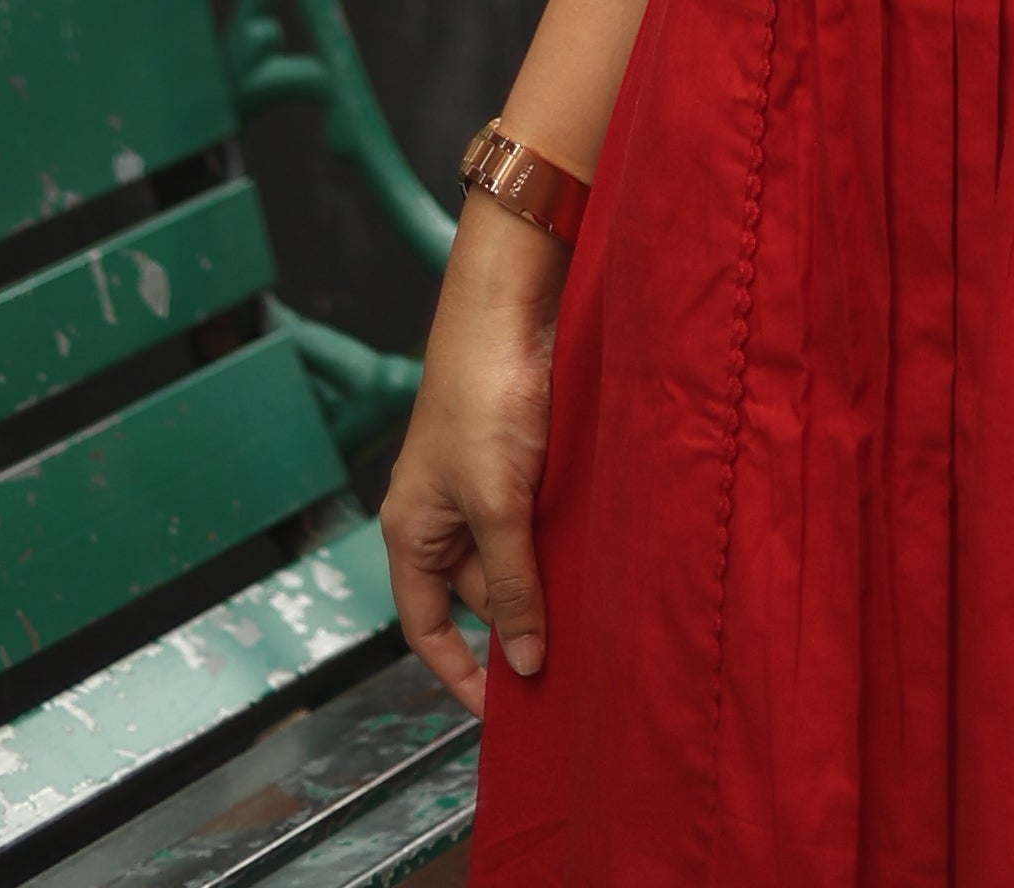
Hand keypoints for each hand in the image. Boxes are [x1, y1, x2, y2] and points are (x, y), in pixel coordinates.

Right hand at [380, 203, 561, 711]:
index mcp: (412, 530)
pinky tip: (601, 551)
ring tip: (596, 606)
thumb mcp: (498, 504)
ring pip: (516, 553)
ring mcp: (482, 482)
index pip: (426, 626)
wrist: (512, 303)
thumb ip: (515, 584)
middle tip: (576, 654)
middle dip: (521, 619)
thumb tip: (525, 665)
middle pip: (480, 593)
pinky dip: (565, 536)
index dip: (458, 672)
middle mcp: (441, 512)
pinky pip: (540, 516)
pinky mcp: (519, 455)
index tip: (502, 711)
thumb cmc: (485, 398)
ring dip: (550, 576)